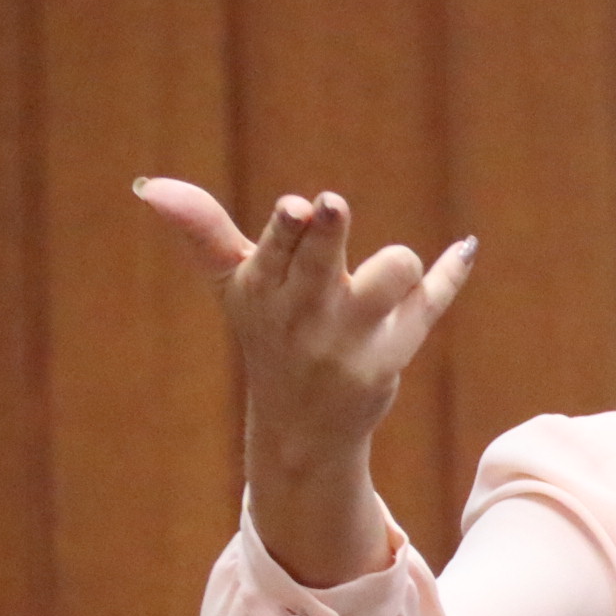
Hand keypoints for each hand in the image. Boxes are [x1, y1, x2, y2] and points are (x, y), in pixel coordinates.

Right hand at [136, 176, 474, 584]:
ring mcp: (349, 339)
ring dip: (399, 263)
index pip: (275, 249)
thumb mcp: (233, 286)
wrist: (300, 430)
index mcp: (264, 289)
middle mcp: (305, 314)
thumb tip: (150, 185)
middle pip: (322, 263)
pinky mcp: (391, 356)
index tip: (296, 208)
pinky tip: (465, 248)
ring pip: (388, 278)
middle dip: (327, 234)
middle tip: (331, 207)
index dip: (288, 229)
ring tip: (396, 270)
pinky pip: (429, 304)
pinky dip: (450, 274)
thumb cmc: (268, 336)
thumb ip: (201, 230)